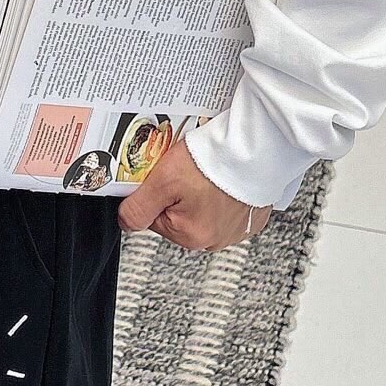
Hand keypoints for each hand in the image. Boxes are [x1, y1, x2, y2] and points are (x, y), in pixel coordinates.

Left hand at [117, 140, 270, 251]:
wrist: (259, 144)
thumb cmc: (215, 161)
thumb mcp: (163, 181)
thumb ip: (138, 208)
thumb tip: (126, 223)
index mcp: (192, 237)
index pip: (155, 216)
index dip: (157, 191)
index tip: (170, 175)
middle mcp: (216, 240)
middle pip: (179, 214)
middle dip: (179, 192)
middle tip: (191, 170)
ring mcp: (237, 229)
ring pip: (202, 209)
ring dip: (202, 191)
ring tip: (209, 171)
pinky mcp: (253, 216)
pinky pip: (227, 205)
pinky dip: (223, 191)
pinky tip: (225, 177)